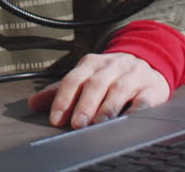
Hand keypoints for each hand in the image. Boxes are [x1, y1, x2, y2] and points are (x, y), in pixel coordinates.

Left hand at [27, 52, 169, 128]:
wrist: (149, 59)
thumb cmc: (111, 74)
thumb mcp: (85, 76)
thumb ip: (61, 90)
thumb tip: (32, 103)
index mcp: (92, 63)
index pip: (74, 79)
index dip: (64, 98)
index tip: (55, 118)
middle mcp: (112, 66)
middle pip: (95, 83)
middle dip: (85, 104)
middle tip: (77, 124)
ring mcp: (133, 75)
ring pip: (119, 89)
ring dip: (107, 107)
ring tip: (98, 124)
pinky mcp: (152, 87)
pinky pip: (145, 98)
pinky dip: (137, 109)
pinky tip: (129, 119)